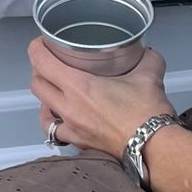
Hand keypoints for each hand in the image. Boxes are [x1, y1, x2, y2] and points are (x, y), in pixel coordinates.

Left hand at [33, 39, 177, 156]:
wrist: (155, 149)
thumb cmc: (147, 114)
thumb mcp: (149, 76)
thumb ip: (147, 58)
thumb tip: (146, 52)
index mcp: (79, 86)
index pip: (42, 62)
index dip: (36, 49)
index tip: (41, 42)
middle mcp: (69, 107)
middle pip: (37, 85)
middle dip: (38, 70)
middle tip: (49, 62)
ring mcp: (72, 128)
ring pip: (42, 111)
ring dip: (44, 98)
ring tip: (54, 90)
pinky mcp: (80, 144)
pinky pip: (56, 133)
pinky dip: (54, 123)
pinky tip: (62, 118)